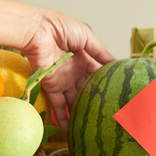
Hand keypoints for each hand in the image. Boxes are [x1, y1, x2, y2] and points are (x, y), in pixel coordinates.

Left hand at [20, 9, 116, 126]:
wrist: (36, 30)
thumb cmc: (59, 27)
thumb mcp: (86, 37)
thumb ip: (101, 52)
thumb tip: (118, 62)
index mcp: (83, 58)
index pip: (99, 73)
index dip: (108, 81)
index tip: (119, 93)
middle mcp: (74, 71)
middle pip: (87, 89)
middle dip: (96, 99)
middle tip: (110, 112)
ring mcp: (63, 80)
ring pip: (75, 99)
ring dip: (82, 110)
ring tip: (95, 123)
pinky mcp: (51, 87)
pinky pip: (58, 105)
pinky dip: (64, 117)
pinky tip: (72, 128)